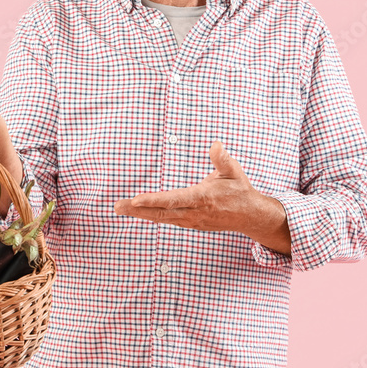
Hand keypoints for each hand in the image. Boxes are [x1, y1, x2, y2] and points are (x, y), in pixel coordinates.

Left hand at [113, 141, 290, 253]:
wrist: (249, 215)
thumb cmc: (239, 190)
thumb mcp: (233, 171)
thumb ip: (222, 158)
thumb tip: (216, 144)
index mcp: (201, 198)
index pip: (173, 200)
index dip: (153, 200)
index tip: (136, 199)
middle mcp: (193, 212)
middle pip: (160, 213)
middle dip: (137, 210)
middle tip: (117, 207)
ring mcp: (191, 221)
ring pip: (161, 218)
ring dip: (140, 214)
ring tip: (120, 209)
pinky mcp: (190, 223)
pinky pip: (166, 220)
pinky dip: (151, 216)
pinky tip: (138, 212)